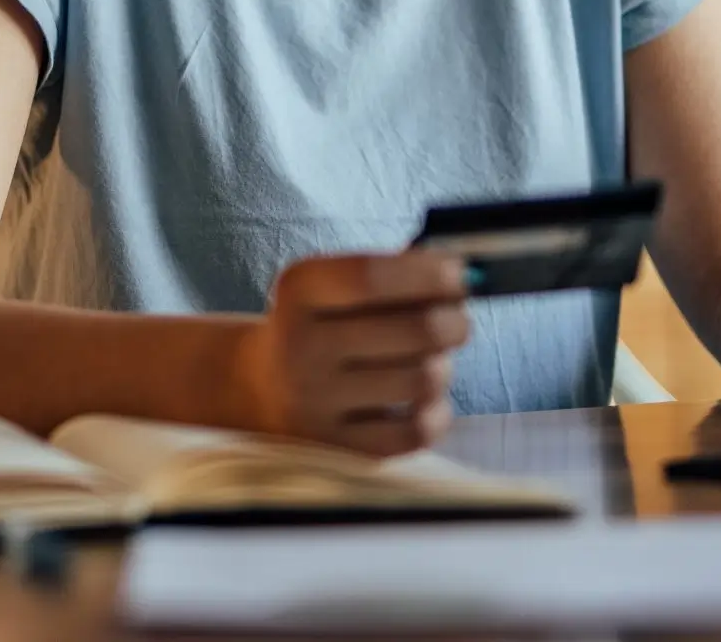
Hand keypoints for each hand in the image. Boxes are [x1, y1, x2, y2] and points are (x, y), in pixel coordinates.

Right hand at [230, 249, 471, 455]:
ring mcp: (315, 401)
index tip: (459, 274)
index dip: (427, 274)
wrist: (259, 387)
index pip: (371, 277)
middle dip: (454, 322)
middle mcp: (300, 345)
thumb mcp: (332, 286)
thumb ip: (391, 275)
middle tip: (457, 321)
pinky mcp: (336, 447)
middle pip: (415, 330)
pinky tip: (424, 402)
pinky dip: (436, 414)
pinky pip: (416, 432)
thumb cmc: (320, 325)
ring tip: (431, 361)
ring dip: (443, 367)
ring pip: (423, 380)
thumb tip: (461, 278)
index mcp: (299, 290)